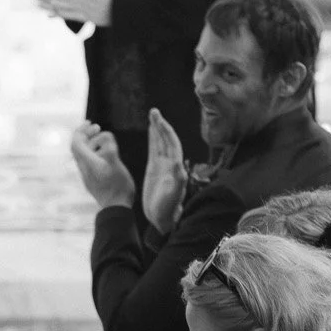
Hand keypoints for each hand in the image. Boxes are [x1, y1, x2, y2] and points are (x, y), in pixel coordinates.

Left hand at [69, 121, 136, 210]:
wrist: (116, 209)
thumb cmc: (117, 186)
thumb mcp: (115, 163)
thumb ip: (108, 147)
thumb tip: (103, 134)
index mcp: (87, 163)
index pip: (76, 142)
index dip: (81, 130)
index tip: (91, 123)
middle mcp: (84, 169)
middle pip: (78, 147)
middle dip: (86, 134)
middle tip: (97, 127)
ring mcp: (88, 176)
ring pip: (84, 155)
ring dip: (92, 144)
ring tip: (103, 140)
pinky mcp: (93, 181)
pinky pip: (90, 163)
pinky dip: (95, 154)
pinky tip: (106, 155)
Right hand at [143, 109, 188, 232]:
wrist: (162, 219)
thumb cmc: (168, 209)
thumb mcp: (173, 195)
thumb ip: (178, 180)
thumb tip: (179, 163)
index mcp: (175, 166)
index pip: (171, 143)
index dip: (165, 130)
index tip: (158, 119)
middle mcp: (170, 163)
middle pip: (166, 139)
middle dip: (160, 125)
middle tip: (154, 111)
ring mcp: (162, 165)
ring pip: (160, 142)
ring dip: (156, 129)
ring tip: (152, 115)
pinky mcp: (154, 169)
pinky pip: (154, 150)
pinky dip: (153, 139)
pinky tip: (151, 131)